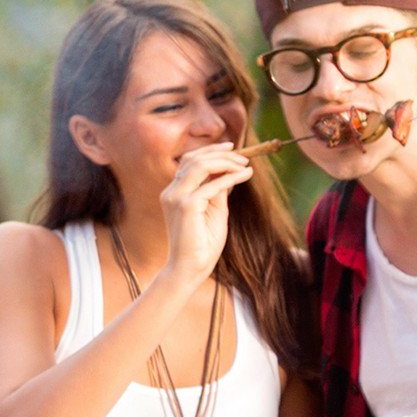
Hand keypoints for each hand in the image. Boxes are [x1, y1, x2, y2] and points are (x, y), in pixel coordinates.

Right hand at [158, 144, 252, 285]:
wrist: (190, 268)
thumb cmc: (202, 243)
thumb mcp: (213, 209)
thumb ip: (217, 189)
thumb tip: (229, 171)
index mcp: (174, 193)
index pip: (190, 161)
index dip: (211, 151)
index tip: (232, 148)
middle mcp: (171, 192)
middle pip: (195, 159)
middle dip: (221, 154)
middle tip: (244, 158)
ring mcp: (176, 198)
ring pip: (201, 165)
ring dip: (226, 162)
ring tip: (244, 165)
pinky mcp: (186, 206)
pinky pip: (212, 185)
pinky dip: (231, 177)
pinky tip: (245, 175)